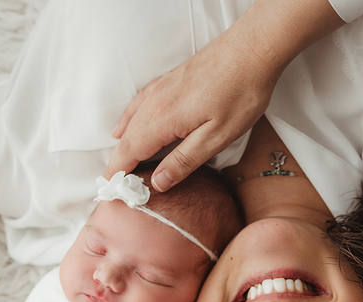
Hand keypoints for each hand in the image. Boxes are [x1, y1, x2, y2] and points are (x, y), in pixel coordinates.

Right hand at [103, 25, 277, 190]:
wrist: (252, 50)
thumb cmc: (240, 94)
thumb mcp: (216, 138)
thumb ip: (184, 161)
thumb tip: (158, 183)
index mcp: (163, 120)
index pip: (130, 152)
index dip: (119, 173)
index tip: (110, 191)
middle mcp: (155, 102)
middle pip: (128, 138)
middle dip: (118, 162)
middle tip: (113, 186)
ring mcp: (161, 88)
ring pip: (132, 121)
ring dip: (124, 144)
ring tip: (119, 165)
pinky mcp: (170, 80)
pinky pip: (140, 105)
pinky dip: (129, 120)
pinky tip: (125, 126)